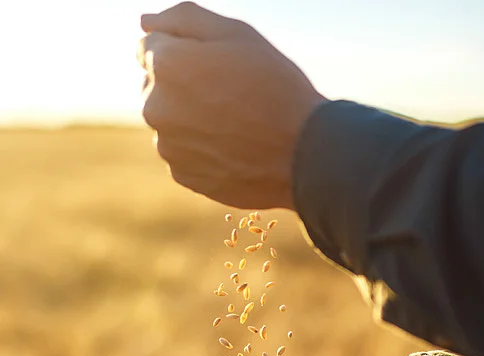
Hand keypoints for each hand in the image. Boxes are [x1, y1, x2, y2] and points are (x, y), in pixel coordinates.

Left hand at [137, 2, 326, 208]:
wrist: (306, 156)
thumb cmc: (278, 88)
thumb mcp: (238, 34)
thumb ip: (184, 18)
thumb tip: (145, 23)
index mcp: (165, 64)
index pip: (149, 45)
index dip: (186, 50)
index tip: (218, 64)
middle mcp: (155, 107)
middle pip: (156, 85)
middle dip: (183, 85)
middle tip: (232, 95)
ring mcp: (168, 146)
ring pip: (170, 122)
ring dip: (191, 118)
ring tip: (237, 124)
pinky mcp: (184, 176)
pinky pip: (184, 153)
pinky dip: (202, 149)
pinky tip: (235, 147)